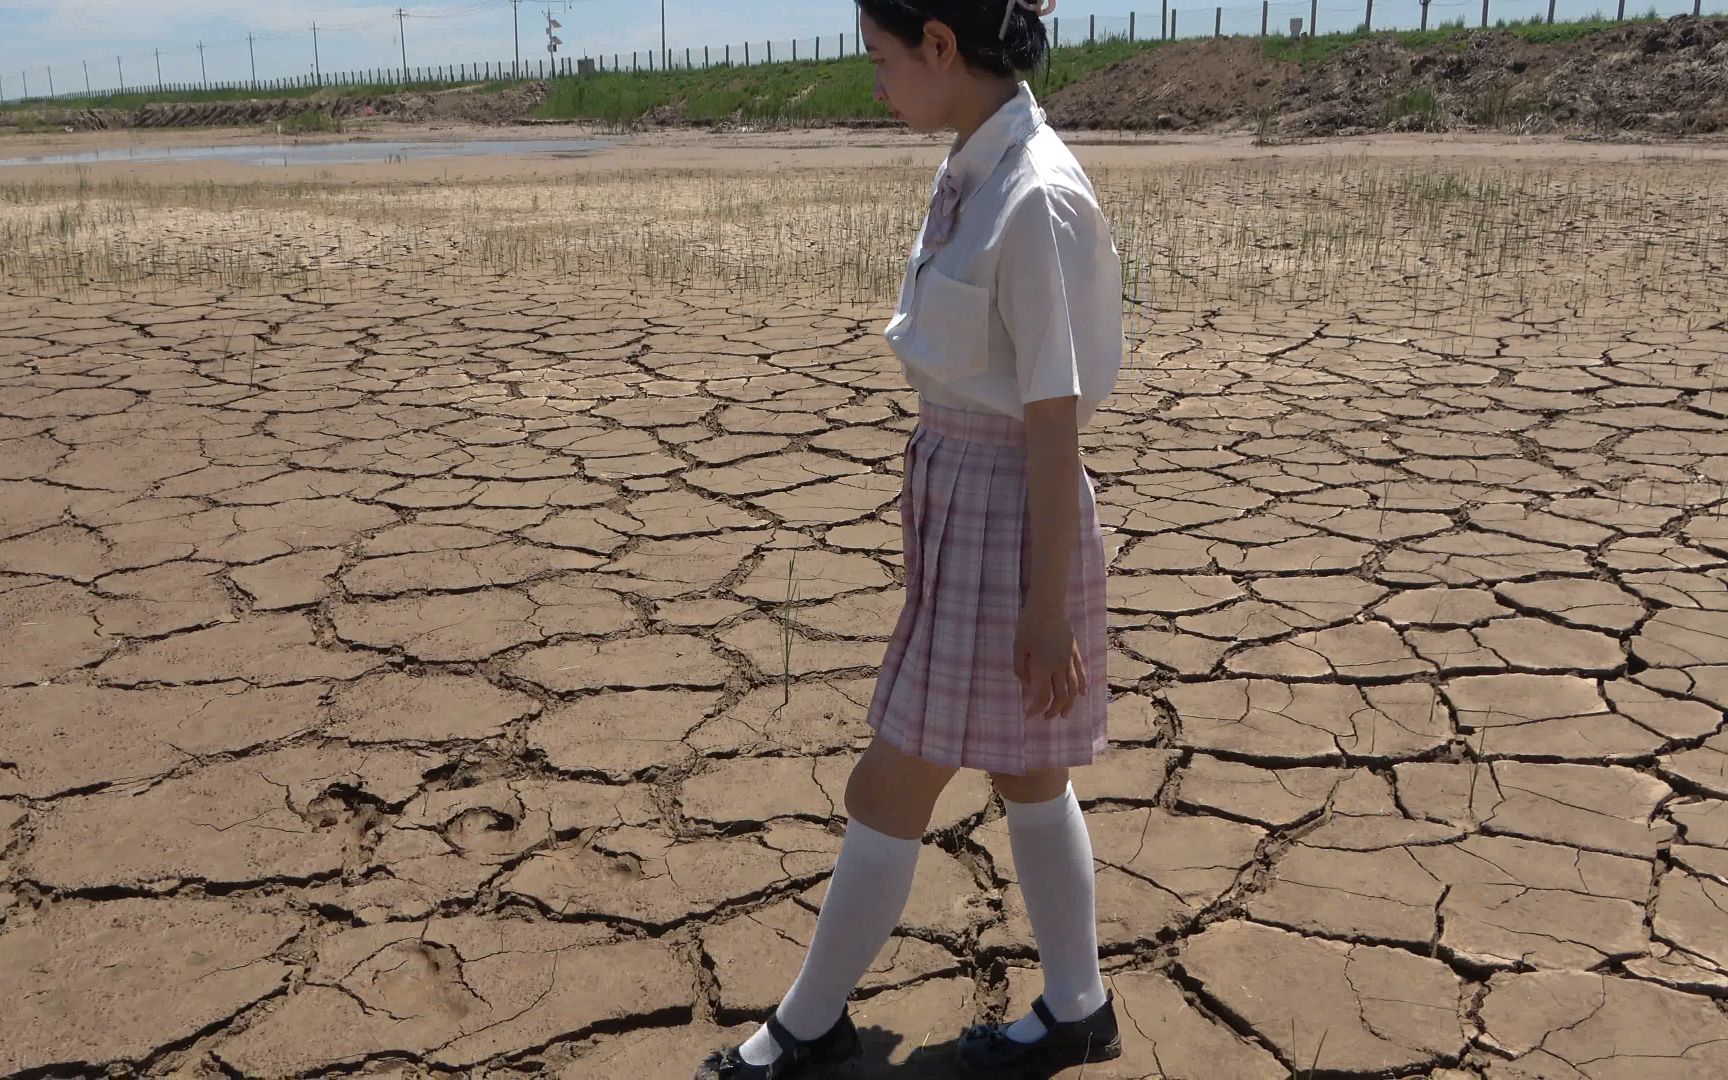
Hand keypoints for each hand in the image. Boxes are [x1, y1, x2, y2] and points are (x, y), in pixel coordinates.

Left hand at [1014, 606, 1088, 720]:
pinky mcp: (1074, 651)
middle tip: (1047, 718)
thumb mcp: (1018, 647)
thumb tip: (1027, 684)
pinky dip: (1082, 684)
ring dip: (1070, 703)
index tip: (1029, 715)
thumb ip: (1020, 668)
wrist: (1047, 606)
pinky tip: (1082, 693)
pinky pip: (1080, 671)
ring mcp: (1069, 659)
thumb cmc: (1028, 625)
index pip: (1043, 695)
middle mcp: (1059, 665)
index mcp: (1044, 666)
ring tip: (1065, 714)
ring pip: (1073, 686)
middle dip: (1055, 710)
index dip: (1037, 708)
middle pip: (1061, 695)